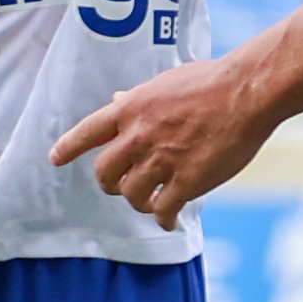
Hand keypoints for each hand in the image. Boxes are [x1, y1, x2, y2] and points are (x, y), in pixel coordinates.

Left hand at [51, 54, 277, 228]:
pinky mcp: (187, 180)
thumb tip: (118, 97)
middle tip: (122, 186)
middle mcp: (139, 136)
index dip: (68, 147)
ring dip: (140, 202)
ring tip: (153, 203)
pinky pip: (163, 209)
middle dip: (110, 183)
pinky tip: (170, 220)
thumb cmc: (213, 80)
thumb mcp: (166, 82)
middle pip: (105, 172)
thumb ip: (140, 98)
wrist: (247, 91)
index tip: (55, 159)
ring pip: (132, 195)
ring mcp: (162, 160)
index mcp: (131, 108)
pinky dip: (164, 219)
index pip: (88, 132)